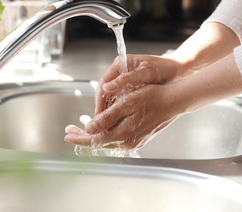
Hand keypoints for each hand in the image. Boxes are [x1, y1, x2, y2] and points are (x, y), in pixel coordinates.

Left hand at [65, 82, 182, 148]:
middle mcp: (128, 143)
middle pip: (99, 143)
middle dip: (82, 137)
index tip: (67, 134)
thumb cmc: (153, 97)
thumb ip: (107, 118)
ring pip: (107, 142)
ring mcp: (134, 142)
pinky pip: (116, 139)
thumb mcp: (127, 103)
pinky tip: (100, 127)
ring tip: (80, 128)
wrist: (175, 100)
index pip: (95, 140)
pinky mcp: (138, 138)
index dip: (79, 137)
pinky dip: (105, 134)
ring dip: (93, 135)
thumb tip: (89, 129)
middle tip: (69, 130)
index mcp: (124, 135)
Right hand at [95, 54, 184, 113]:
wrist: (181, 72)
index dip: (100, 97)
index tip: (99, 110)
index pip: (104, 81)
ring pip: (112, 96)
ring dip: (109, 109)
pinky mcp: (131, 88)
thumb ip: (127, 79)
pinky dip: (118, 109)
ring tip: (107, 123)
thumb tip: (108, 87)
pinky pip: (120, 99)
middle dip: (102, 105)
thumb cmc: (166, 68)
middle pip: (105, 90)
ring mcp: (125, 80)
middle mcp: (121, 71)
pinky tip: (118, 119)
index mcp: (121, 63)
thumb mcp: (147, 73)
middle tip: (100, 121)